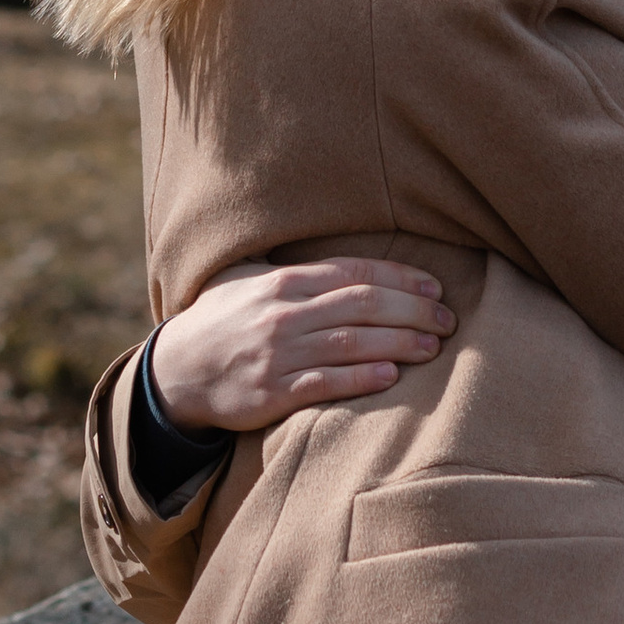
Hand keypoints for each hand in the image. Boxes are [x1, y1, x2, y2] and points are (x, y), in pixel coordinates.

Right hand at [145, 260, 454, 432]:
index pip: (355, 272)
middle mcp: (285, 313)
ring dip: (400, 342)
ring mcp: (279, 353)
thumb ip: (285, 261)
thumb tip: (318, 231)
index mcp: (284, 281)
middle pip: (363, 305)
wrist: (176, 371)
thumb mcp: (244, 276)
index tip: (435, 286)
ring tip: (434, 345)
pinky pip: (325, 383)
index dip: (400, 277)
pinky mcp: (273, 392)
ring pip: (352, 343)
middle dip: (412, 310)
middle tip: (447, 318)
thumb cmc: (219, 318)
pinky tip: (392, 376)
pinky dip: (361, 379)